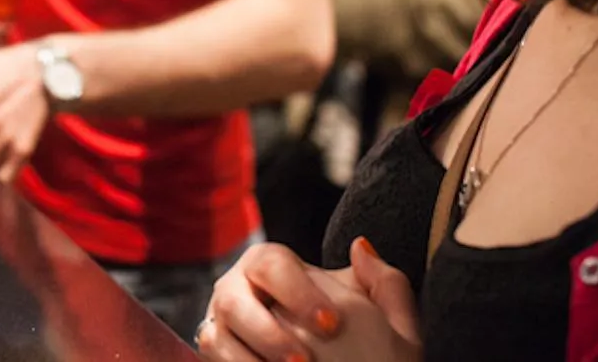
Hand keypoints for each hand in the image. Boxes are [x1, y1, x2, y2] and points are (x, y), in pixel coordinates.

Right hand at [197, 239, 420, 361]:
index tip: (333, 326)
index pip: (273, 263)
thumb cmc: (360, 345)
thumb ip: (384, 284)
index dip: (298, 293)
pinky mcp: (214, 352)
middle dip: (268, 332)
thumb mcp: (383, 320)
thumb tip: (361, 248)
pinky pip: (213, 358)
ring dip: (251, 357)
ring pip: (216, 335)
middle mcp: (237, 289)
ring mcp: (219, 324)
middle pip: (233, 299)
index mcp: (272, 266)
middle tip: (305, 360)